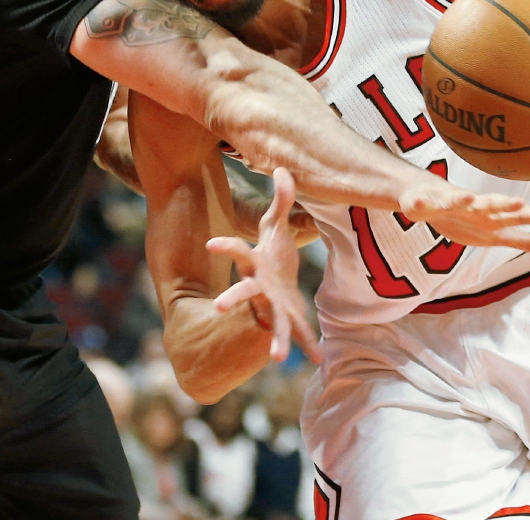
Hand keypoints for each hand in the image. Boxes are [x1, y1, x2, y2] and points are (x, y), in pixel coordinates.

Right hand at [208, 168, 321, 363]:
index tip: (210, 243)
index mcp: (255, 262)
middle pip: (244, 292)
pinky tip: (319, 361)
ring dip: (275, 340)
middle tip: (218, 307)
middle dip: (233, 298)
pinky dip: (309, 346)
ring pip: (271, 322)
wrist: (280, 282)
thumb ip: (282, 199)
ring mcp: (273, 305)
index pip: (237, 250)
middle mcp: (259, 287)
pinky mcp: (289, 317)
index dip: (225, 245)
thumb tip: (283, 168)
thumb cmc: (274, 253)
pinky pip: (299, 333)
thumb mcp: (276, 224)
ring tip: (277, 359)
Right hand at [399, 179, 529, 251]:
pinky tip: (418, 204)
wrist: (429, 197)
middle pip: (491, 205)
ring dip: (462, 200)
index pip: (518, 218)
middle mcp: (473, 208)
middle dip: (503, 205)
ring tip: (468, 199)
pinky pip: (421, 205)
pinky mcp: (423, 204)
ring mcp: (448, 204)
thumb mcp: (493, 233)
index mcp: (490, 217)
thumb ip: (521, 238)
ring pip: (457, 201)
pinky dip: (420, 204)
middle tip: (519, 204)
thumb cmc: (464, 216)